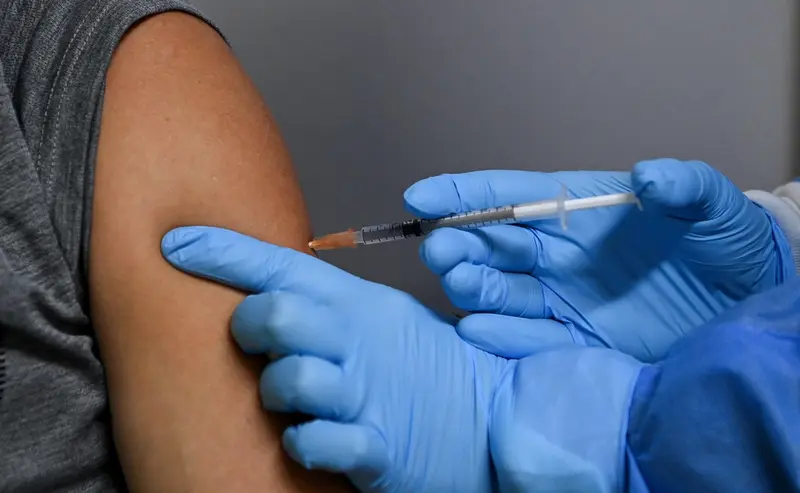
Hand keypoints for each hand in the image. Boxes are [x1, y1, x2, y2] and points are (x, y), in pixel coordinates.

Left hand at [160, 227, 508, 492]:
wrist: (487, 419)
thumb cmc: (426, 367)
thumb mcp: (381, 317)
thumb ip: (326, 304)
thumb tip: (263, 291)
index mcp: (361, 303)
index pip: (283, 266)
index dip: (224, 252)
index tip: (176, 243)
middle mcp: (361, 341)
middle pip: (277, 314)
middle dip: (249, 327)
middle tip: (255, 340)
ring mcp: (368, 394)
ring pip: (288, 380)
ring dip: (276, 391)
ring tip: (291, 398)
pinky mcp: (376, 447)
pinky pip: (313, 441)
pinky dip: (301, 440)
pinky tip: (308, 436)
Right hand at [404, 159, 795, 360]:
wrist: (746, 301)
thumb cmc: (723, 241)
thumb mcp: (710, 205)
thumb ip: (682, 186)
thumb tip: (649, 177)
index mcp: (573, 209)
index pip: (506, 196)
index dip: (461, 194)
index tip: (421, 197)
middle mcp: (555, 254)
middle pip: (490, 245)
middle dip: (457, 243)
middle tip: (440, 248)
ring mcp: (560, 299)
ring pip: (498, 291)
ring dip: (471, 285)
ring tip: (460, 279)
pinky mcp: (574, 341)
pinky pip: (528, 339)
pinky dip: (499, 335)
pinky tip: (476, 328)